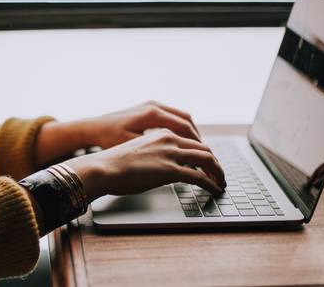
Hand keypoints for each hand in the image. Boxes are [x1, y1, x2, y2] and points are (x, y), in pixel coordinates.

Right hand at [64, 129, 225, 202]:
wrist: (102, 168)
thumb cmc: (113, 163)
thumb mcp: (137, 152)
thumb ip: (154, 155)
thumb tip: (161, 169)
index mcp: (161, 133)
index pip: (191, 140)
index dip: (203, 153)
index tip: (208, 163)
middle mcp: (169, 139)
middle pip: (204, 148)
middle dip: (215, 163)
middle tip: (219, 174)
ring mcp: (171, 154)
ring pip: (207, 160)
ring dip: (218, 172)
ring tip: (221, 183)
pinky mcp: (170, 170)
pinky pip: (200, 177)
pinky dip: (211, 184)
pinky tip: (214, 190)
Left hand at [80, 101, 200, 149]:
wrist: (93, 128)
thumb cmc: (108, 139)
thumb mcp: (132, 147)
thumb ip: (156, 151)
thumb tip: (178, 161)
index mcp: (152, 114)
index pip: (185, 127)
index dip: (197, 144)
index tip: (204, 157)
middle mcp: (154, 106)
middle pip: (187, 121)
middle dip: (198, 139)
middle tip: (206, 155)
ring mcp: (152, 105)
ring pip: (181, 117)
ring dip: (191, 133)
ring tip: (197, 150)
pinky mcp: (148, 108)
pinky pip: (172, 117)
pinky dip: (181, 129)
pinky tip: (182, 142)